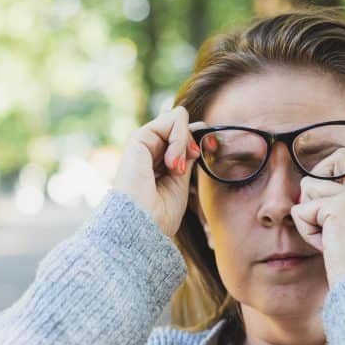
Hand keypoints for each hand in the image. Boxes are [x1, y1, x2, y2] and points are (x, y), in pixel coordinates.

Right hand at [111, 105, 205, 238]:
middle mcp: (147, 150)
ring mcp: (143, 143)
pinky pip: (172, 120)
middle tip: (188, 163)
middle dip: (191, 141)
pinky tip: (171, 163)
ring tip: (175, 168)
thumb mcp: (180, 180)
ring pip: (177, 119)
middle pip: (179, 125)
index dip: (194, 137)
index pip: (177, 134)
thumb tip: (196, 127)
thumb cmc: (160, 214)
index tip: (206, 150)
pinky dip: (180, 139)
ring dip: (184, 142)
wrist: (143, 225)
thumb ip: (185, 155)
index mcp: (155, 162)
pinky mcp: (138, 138)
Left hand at [290, 150, 344, 288]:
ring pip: (309, 184)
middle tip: (319, 211)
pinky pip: (301, 210)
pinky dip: (305, 231)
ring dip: (308, 214)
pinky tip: (323, 246)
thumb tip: (324, 186)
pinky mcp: (339, 208)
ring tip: (324, 237)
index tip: (335, 197)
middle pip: (338, 158)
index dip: (344, 171)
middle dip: (318, 180)